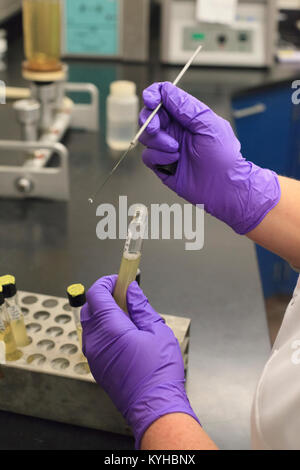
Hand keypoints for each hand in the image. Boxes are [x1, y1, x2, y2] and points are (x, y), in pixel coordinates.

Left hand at [81, 275, 198, 448]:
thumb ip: (141, 307)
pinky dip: (103, 328)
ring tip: (127, 314)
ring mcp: (93, 355)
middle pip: (90, 307)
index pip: (97, 295)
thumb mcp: (157, 331)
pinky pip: (93, 339)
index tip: (119, 280)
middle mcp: (96, 341)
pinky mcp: (96, 366)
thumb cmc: (159, 372)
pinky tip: (123, 333)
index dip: (107, 282)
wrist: (154, 407)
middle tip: (124, 295)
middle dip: (104, 296)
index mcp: (111, 329)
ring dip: (103, 312)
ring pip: (90, 323)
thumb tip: (132, 290)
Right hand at [139, 82, 280, 234]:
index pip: (164, 97)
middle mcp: (175, 129)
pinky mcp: (162, 164)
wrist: (223, 187)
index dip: (153, 94)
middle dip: (149, 119)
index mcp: (187, 116)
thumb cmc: (224, 157)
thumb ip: (185, 106)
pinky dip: (158, 157)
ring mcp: (167, 147)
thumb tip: (166, 91)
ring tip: (176, 150)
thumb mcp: (208, 124)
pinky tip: (173, 161)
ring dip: (158, 142)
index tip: (150, 100)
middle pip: (150, 115)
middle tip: (156, 128)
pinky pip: (148, 156)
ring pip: (146, 136)